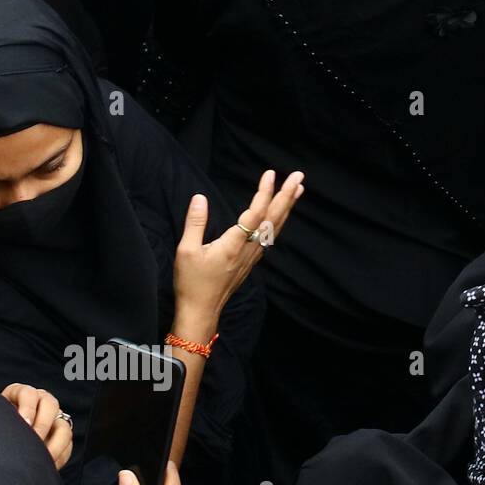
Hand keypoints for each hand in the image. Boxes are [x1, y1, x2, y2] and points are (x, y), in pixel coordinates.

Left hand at [1, 384, 72, 469]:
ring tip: (42, 457)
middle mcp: (40, 403)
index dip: (27, 408)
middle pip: (51, 404)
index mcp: (22, 395)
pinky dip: (59, 456)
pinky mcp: (61, 437)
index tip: (24, 424)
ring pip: (63, 426)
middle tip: (34, 440)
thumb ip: (0, 423)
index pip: (28, 393)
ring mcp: (54, 419)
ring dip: (55, 444)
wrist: (3, 446)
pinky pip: (68, 445)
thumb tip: (0, 431)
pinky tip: (47, 463)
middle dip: (42, 425)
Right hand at [172, 169, 303, 331]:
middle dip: (286, 196)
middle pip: (272, 219)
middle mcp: (247, 250)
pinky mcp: (251, 261)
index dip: (263, 193)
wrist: (201, 310)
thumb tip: (200, 197)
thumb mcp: (186, 251)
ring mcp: (252, 256)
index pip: (254, 214)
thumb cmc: (192, 282)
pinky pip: (269, 236)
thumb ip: (195, 223)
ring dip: (287, 207)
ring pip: (274, 228)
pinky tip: (281, 214)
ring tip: (298, 189)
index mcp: (233, 245)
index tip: (270, 174)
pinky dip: (278, 221)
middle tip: (298, 176)